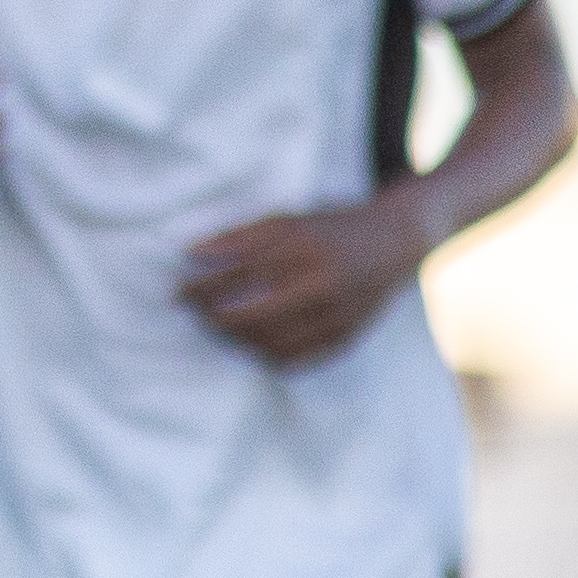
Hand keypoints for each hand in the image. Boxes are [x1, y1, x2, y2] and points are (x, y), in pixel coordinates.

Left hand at [176, 191, 433, 365]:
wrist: (398, 239)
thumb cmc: (333, 226)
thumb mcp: (288, 218)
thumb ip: (240, 235)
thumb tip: (190, 254)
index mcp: (303, 249)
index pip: (236, 276)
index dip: (201, 288)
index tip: (178, 292)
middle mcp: (320, 284)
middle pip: (249, 317)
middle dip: (213, 319)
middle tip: (195, 315)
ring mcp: (337, 314)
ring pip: (270, 344)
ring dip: (236, 341)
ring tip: (220, 330)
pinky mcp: (347, 336)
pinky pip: (297, 359)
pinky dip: (269, 357)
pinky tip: (253, 345)